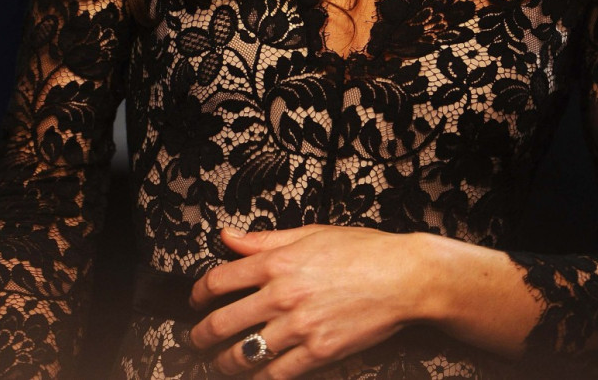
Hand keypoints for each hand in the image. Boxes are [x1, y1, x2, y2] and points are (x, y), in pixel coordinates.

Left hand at [188, 224, 433, 376]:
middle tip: (195, 340)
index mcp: (277, 261)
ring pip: (245, 352)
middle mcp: (282, 294)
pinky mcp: (319, 351)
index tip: (195, 300)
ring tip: (218, 364)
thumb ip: (264, 238)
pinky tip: (254, 376)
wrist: (402, 277)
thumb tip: (228, 235)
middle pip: (223, 322)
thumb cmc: (362, 251)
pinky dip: (260, 378)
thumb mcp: (310, 232)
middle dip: (201, 335)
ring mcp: (299, 325)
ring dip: (224, 362)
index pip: (219, 280)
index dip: (198, 293)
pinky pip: (278, 374)